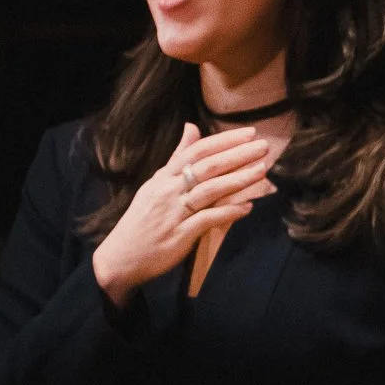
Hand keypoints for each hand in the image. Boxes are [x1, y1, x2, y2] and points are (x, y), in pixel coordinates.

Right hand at [91, 123, 274, 307]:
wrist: (121, 257)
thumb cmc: (143, 219)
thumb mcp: (156, 184)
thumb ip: (177, 157)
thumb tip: (191, 127)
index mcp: (163, 177)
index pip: (196, 151)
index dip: (224, 141)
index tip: (250, 133)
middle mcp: (168, 191)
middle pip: (206, 167)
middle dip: (237, 155)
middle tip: (263, 146)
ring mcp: (174, 212)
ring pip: (209, 190)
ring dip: (238, 180)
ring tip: (262, 171)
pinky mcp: (180, 235)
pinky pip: (208, 219)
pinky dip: (229, 212)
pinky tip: (248, 207)